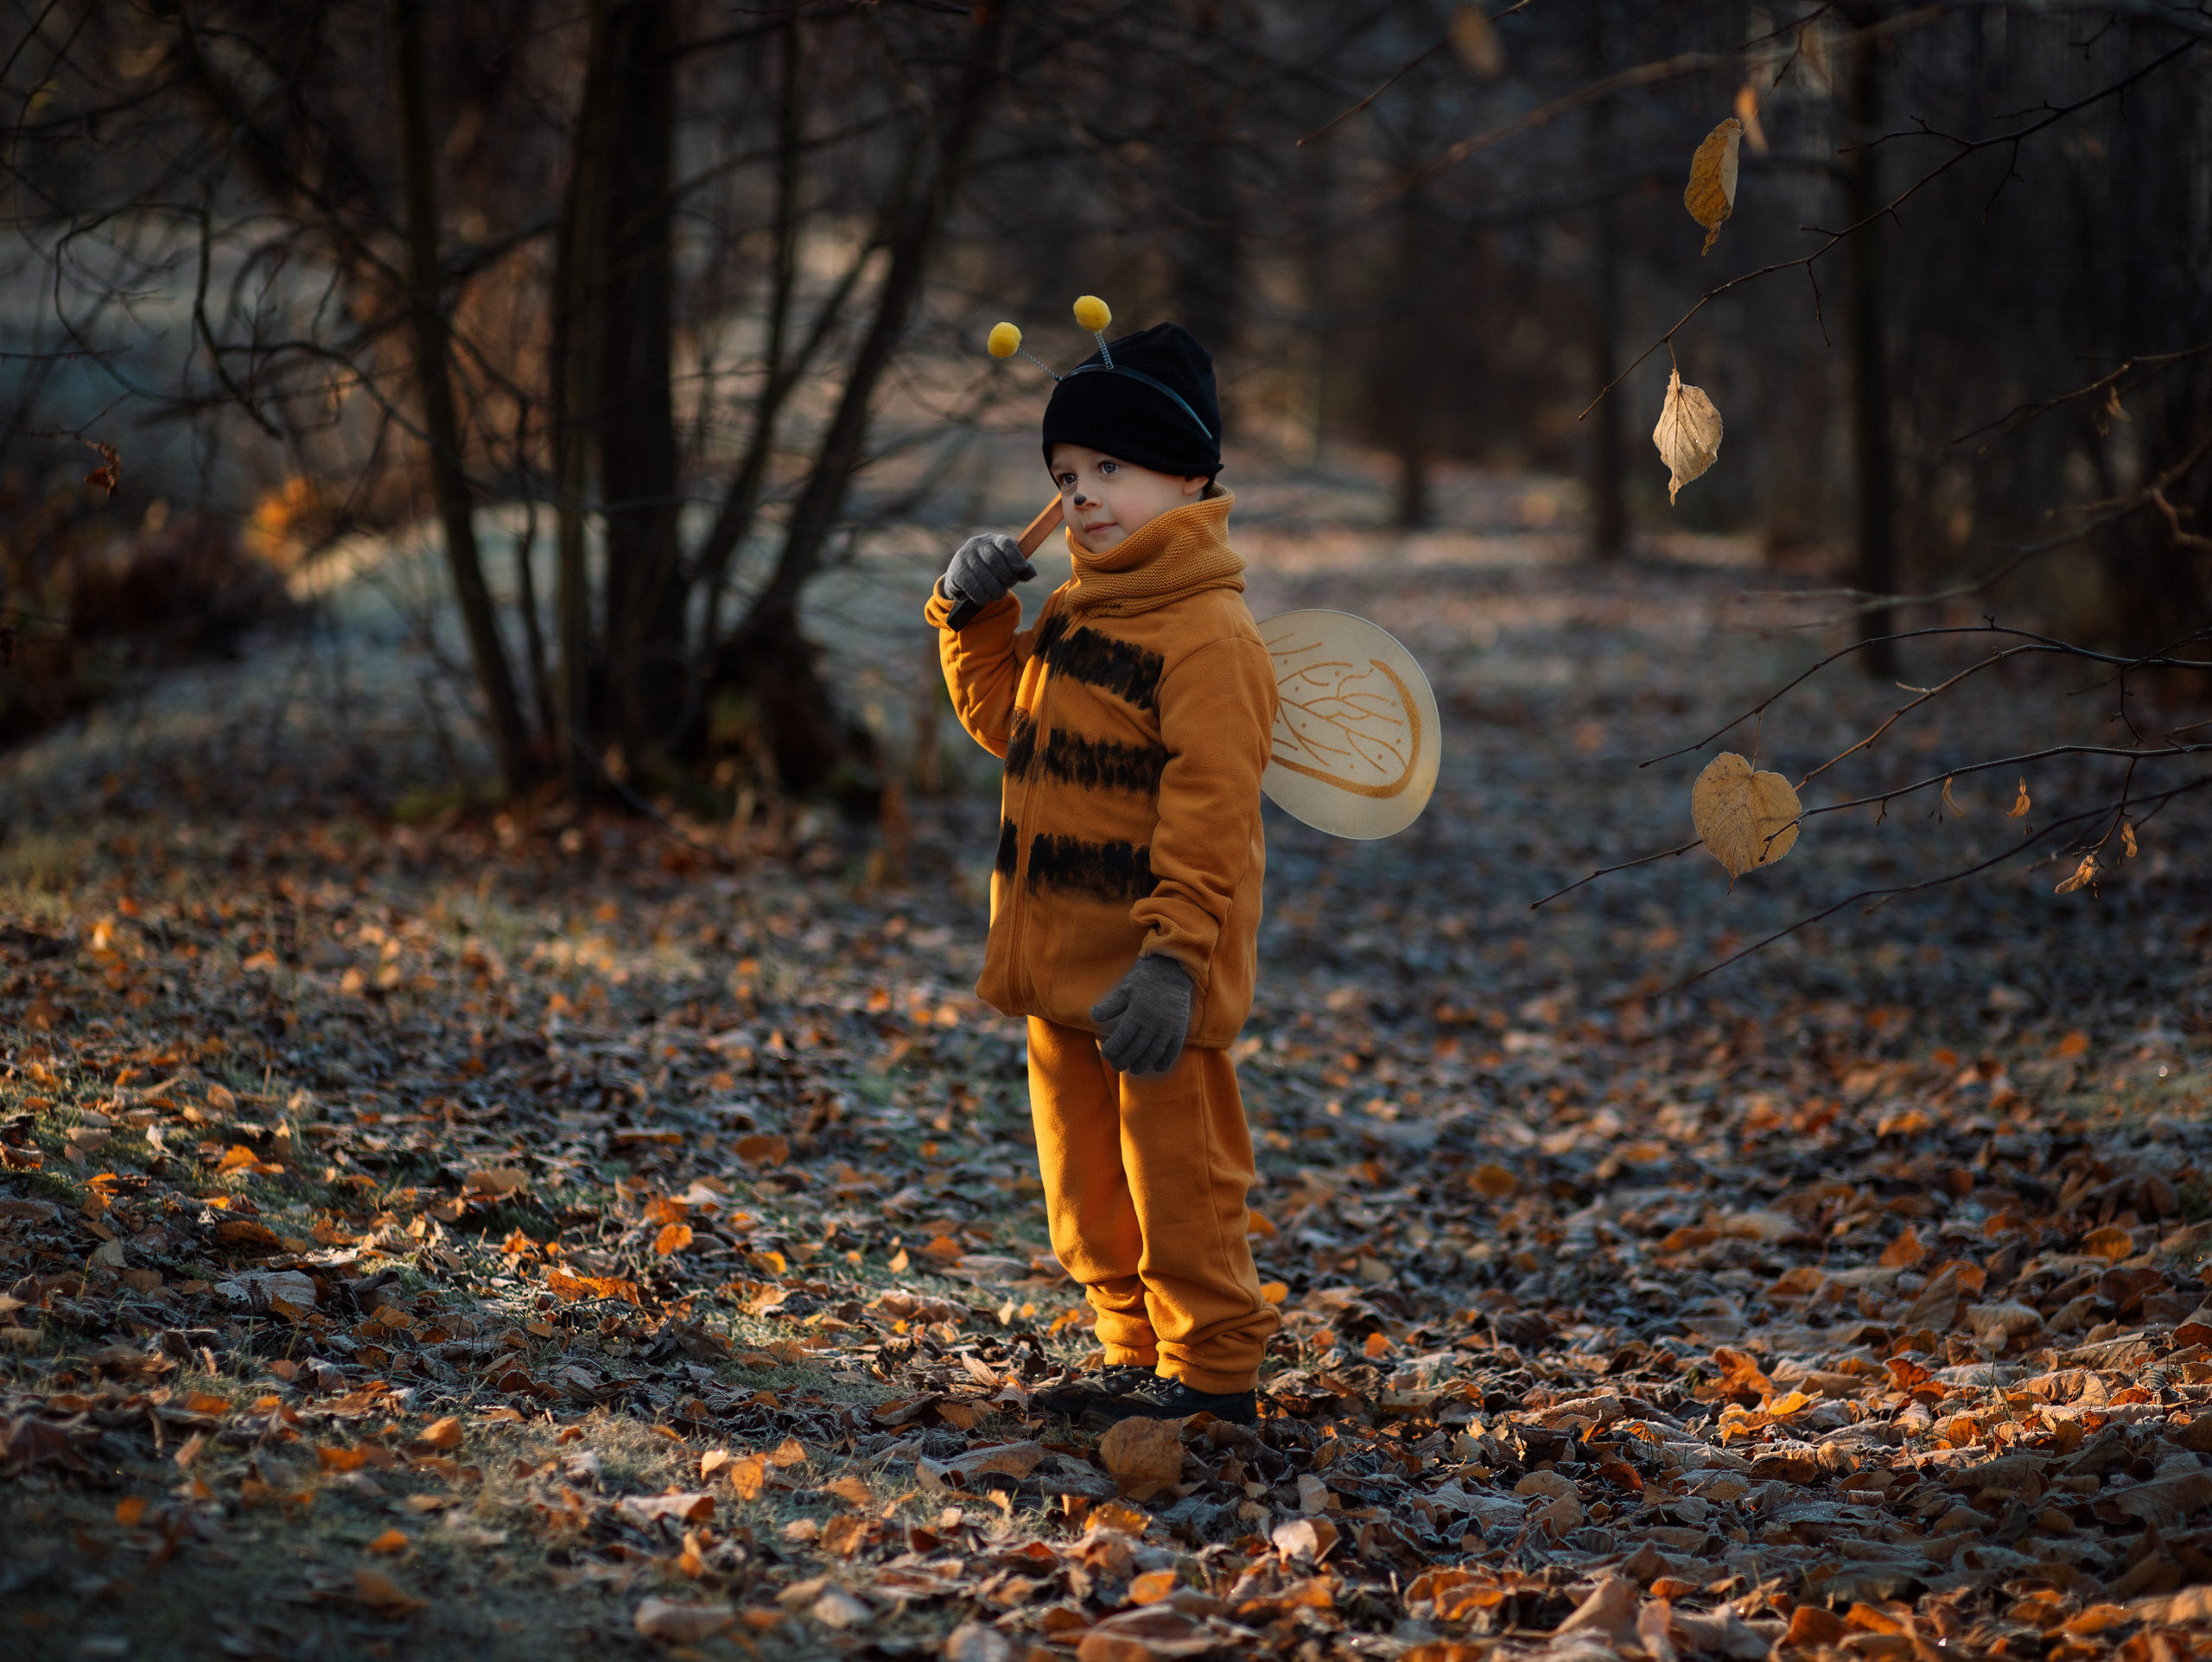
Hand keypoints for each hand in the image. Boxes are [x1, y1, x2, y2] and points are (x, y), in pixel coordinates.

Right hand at [943, 532, 1035, 611]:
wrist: (964, 578)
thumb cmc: (992, 571)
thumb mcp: (1009, 568)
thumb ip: (1022, 570)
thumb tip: (1032, 573)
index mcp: (994, 540)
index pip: (1005, 543)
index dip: (1015, 556)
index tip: (1021, 568)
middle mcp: (977, 544)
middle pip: (994, 560)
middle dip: (1005, 576)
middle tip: (1009, 585)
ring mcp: (964, 556)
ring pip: (983, 575)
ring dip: (994, 589)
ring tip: (998, 595)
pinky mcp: (955, 570)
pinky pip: (971, 585)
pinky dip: (980, 595)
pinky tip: (984, 599)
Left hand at [1091, 955, 1192, 1076]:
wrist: (1172, 970)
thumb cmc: (1144, 980)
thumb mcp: (1124, 990)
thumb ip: (1110, 1006)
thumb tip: (1093, 1016)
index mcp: (1137, 1013)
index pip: (1121, 1039)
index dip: (1112, 1050)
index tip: (1106, 1054)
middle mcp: (1153, 1023)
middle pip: (1136, 1049)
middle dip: (1124, 1060)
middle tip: (1116, 1066)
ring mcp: (1168, 1027)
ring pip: (1153, 1053)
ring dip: (1142, 1064)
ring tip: (1134, 1069)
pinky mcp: (1180, 1029)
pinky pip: (1172, 1050)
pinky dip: (1165, 1061)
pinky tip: (1156, 1067)